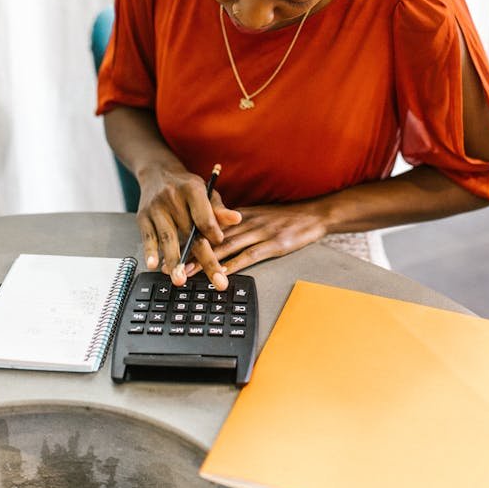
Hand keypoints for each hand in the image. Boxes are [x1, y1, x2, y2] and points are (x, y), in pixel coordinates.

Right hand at [137, 165, 240, 288]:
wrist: (157, 173)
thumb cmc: (187, 187)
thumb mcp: (206, 192)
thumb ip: (219, 210)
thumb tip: (236, 219)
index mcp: (192, 190)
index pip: (204, 216)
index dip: (213, 231)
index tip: (220, 243)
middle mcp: (173, 199)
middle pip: (190, 233)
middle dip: (204, 259)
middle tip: (217, 281)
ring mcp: (156, 209)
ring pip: (168, 238)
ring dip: (174, 261)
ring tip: (180, 280)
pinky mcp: (143, 217)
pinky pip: (148, 237)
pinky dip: (151, 252)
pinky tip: (154, 265)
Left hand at [185, 202, 327, 276]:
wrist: (314, 214)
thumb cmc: (286, 217)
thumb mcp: (258, 215)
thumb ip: (237, 225)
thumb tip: (214, 235)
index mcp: (242, 215)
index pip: (211, 225)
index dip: (191, 237)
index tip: (175, 247)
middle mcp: (247, 221)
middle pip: (215, 237)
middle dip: (193, 251)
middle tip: (174, 263)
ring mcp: (261, 232)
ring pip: (229, 246)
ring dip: (208, 260)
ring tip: (190, 271)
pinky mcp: (274, 244)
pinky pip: (251, 255)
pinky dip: (235, 264)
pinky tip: (223, 273)